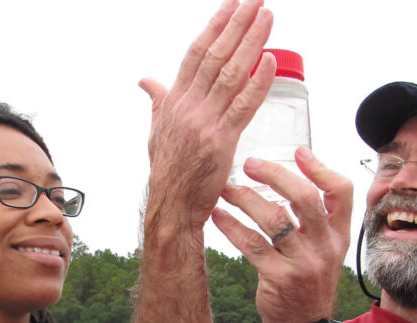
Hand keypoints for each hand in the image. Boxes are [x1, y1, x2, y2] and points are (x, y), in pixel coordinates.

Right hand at [139, 0, 274, 230]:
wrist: (171, 208)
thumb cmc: (168, 173)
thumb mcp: (156, 132)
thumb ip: (157, 102)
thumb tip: (147, 81)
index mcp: (174, 101)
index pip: (196, 52)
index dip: (215, 26)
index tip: (232, 5)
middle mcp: (187, 106)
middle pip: (215, 55)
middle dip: (237, 24)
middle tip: (256, 1)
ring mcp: (203, 122)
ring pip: (230, 74)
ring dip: (251, 42)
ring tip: (268, 18)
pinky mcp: (220, 142)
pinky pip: (242, 106)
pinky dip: (257, 83)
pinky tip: (269, 62)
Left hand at [212, 147, 352, 322]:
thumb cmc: (308, 283)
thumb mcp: (324, 251)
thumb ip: (315, 221)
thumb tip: (292, 179)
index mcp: (338, 236)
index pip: (341, 192)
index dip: (321, 168)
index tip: (299, 151)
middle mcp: (325, 247)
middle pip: (304, 198)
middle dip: (275, 175)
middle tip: (250, 164)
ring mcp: (303, 264)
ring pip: (274, 219)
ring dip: (245, 199)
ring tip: (226, 189)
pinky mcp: (279, 278)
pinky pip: (251, 244)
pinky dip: (231, 226)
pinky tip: (218, 216)